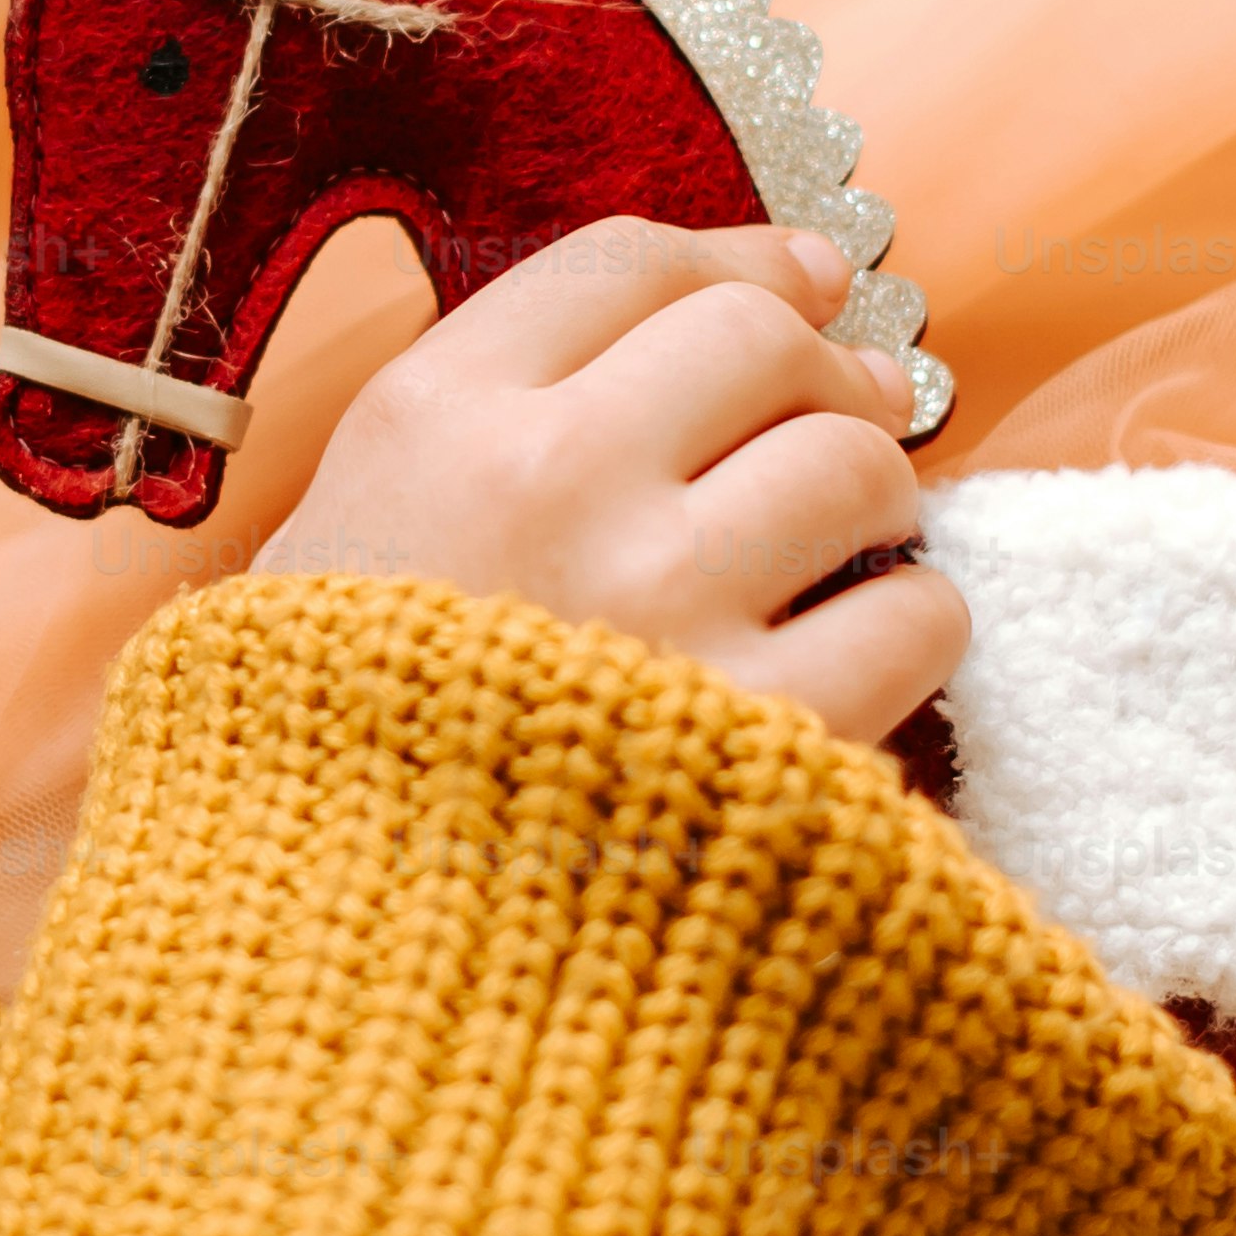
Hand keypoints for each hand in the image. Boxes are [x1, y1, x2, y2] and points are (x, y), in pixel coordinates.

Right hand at [260, 219, 963, 739]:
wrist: (321, 977)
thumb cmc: (318, 764)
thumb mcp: (332, 552)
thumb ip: (467, 439)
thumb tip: (679, 334)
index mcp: (429, 422)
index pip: (626, 265)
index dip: (740, 257)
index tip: (801, 276)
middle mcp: (550, 481)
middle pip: (758, 339)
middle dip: (824, 368)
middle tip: (845, 414)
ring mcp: (663, 605)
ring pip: (855, 463)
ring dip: (875, 498)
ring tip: (848, 550)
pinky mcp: (766, 738)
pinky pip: (917, 618)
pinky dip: (913, 627)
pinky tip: (866, 662)